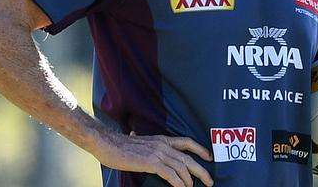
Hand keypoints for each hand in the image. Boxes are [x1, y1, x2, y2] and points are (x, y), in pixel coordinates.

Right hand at [98, 131, 213, 186]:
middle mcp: (163, 145)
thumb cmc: (120, 145)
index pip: (186, 142)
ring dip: (190, 180)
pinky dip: (178, 183)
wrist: (108, 144)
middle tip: (210, 181)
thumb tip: (136, 135)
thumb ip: (144, 143)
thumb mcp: (138, 141)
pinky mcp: (151, 162)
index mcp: (162, 139)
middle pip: (188, 157)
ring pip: (182, 167)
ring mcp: (157, 153)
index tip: (209, 157)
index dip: (200, 149)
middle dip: (201, 170)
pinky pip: (170, 174)